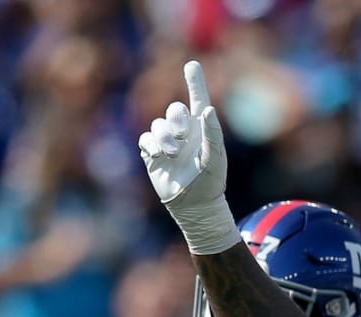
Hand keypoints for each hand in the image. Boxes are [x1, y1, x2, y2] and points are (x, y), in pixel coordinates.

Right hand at [137, 60, 239, 256]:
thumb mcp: (215, 159)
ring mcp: (167, 143)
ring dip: (164, 137)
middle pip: (174, 110)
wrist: (194, 207)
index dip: (195, 82)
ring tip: (173, 153)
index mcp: (202, 130)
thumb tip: (207, 109)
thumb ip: (212, 133)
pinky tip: (160, 156)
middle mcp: (184, 134)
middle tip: (183, 133)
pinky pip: (145, 140)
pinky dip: (151, 146)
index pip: (198, 100)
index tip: (192, 65)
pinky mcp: (152, 154)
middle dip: (176, 118)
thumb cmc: (210, 184)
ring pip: (157, 125)